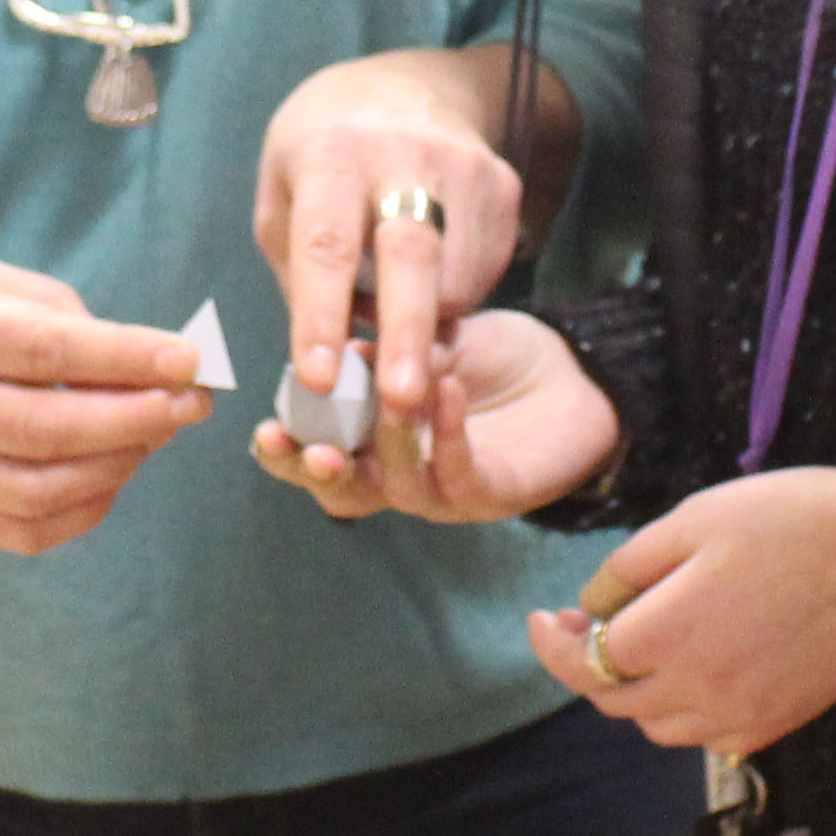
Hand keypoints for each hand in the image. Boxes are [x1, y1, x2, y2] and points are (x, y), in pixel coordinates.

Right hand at [0, 251, 207, 555]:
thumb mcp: (31, 294)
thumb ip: (94, 333)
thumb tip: (173, 377)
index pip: (45, 350)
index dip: (124, 359)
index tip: (188, 361)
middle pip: (40, 428)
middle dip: (133, 419)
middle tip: (193, 404)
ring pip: (35, 489)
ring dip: (116, 465)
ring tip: (159, 432)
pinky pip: (26, 530)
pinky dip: (88, 509)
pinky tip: (119, 472)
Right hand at [250, 310, 620, 522]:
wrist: (571, 373)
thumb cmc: (491, 359)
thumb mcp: (431, 340)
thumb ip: (388, 350)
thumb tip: (343, 347)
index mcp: (367, 439)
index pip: (310, 452)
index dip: (283, 447)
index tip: (264, 426)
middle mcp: (395, 475)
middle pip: (339, 491)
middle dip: (314, 470)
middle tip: (304, 447)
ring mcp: (440, 492)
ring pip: (395, 484)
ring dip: (387, 441)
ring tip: (390, 395)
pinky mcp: (488, 495)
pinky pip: (458, 473)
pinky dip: (447, 434)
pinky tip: (446, 391)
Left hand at [255, 50, 550, 429]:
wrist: (408, 84)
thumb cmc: (325, 153)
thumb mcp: (283, 193)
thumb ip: (300, 271)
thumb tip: (331, 359)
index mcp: (333, 154)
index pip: (327, 243)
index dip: (319, 315)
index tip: (316, 377)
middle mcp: (404, 155)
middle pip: (412, 255)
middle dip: (406, 335)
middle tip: (400, 404)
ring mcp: (466, 168)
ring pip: (456, 277)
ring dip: (426, 322)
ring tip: (396, 317)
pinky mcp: (503, 186)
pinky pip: (486, 270)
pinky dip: (454, 295)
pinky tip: (430, 273)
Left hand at [530, 456, 835, 755]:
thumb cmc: (797, 519)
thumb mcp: (699, 517)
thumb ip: (631, 566)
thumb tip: (593, 604)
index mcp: (668, 635)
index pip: (585, 659)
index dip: (555, 641)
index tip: (545, 619)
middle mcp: (697, 689)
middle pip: (615, 700)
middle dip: (588, 664)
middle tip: (586, 626)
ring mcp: (741, 714)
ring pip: (658, 727)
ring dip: (635, 693)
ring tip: (643, 647)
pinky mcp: (780, 722)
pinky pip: (709, 737)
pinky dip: (686, 712)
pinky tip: (700, 669)